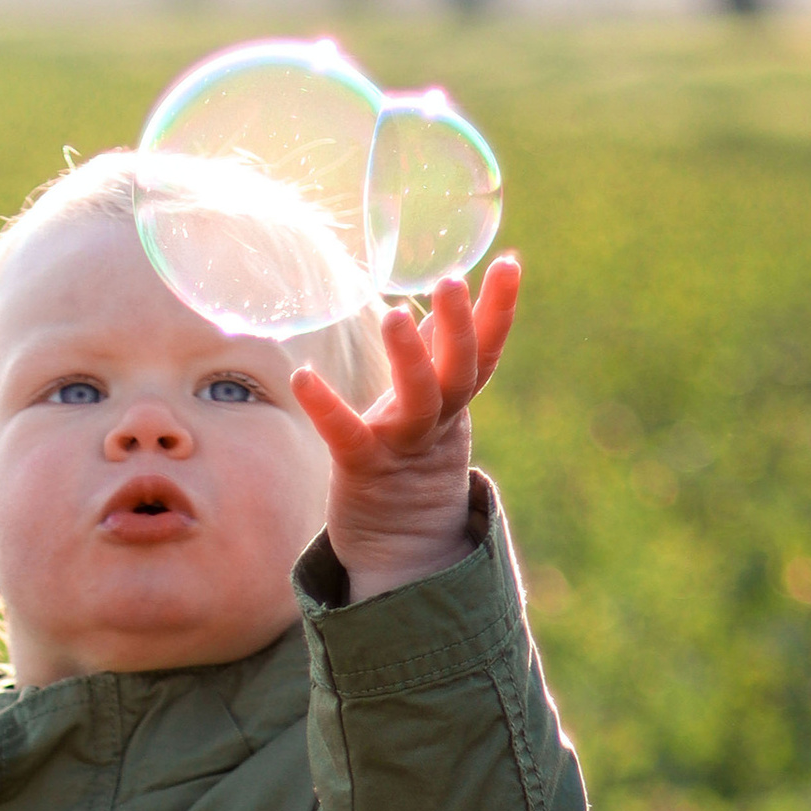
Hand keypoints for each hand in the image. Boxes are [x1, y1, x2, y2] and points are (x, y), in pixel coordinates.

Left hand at [290, 260, 520, 603]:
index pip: (486, 352)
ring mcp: (403, 448)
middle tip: (451, 281)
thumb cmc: (408, 461)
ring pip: (418, 401)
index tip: (508, 262)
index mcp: (454, 403)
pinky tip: (302, 377)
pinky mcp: (363, 471)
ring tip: (395, 314)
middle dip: (459, 328)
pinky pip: (346, 436)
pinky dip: (326, 407)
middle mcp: (437, 423)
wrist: (399, 548)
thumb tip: (442, 296)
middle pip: (459, 372)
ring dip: (410, 358)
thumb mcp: (430, 408)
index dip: (499, 310)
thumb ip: (436, 357)